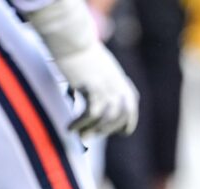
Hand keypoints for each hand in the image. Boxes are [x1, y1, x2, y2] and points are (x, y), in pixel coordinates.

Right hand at [25, 0, 137, 135]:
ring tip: (78, 135)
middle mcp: (120, 90)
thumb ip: (106, 90)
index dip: (121, 127)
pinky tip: (70, 128)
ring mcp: (108, 90)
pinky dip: (80, 124)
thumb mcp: (104, 73)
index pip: (129, 115)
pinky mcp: (93, 89)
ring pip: (104, 121)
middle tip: (87, 137)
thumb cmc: (83, 56)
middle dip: (102, 131)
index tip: (106, 132)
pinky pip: (89, 115)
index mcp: (125, 86)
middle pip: (116, 121)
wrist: (74, 40)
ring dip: (90, 131)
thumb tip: (98, 111)